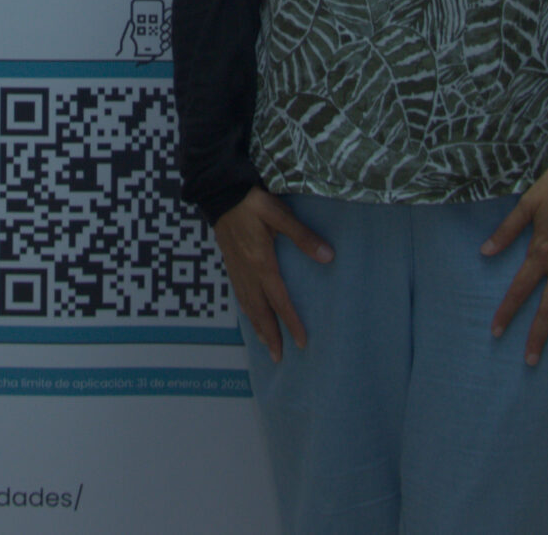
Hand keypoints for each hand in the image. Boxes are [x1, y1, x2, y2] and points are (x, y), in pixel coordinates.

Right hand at [214, 186, 332, 363]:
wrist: (218, 190)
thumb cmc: (251, 200)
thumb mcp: (279, 213)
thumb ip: (302, 236)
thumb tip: (328, 257)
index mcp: (261, 262)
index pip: (279, 300)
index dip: (291, 322)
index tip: (301, 342)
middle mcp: (247, 271)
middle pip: (260, 310)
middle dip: (270, 335)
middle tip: (279, 358)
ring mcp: (236, 268)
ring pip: (247, 305)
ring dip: (257, 327)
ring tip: (266, 345)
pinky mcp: (230, 262)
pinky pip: (239, 294)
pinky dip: (246, 311)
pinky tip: (250, 315)